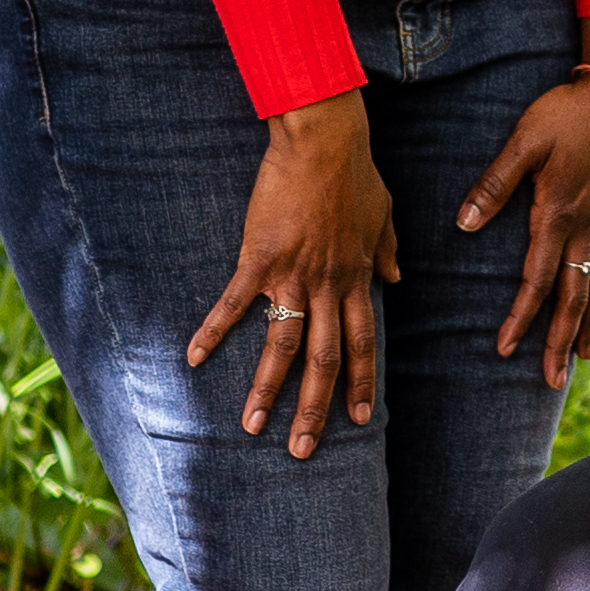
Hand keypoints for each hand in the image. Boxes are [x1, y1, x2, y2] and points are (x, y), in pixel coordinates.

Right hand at [193, 96, 397, 456]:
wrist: (324, 140)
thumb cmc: (355, 171)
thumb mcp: (384, 214)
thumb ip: (388, 251)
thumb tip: (397, 279)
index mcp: (356, 277)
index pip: (363, 342)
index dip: (360, 381)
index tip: (358, 418)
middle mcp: (328, 285)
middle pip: (324, 359)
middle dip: (314, 409)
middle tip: (303, 450)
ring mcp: (294, 275)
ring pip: (282, 346)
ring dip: (266, 391)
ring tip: (251, 427)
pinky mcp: (259, 259)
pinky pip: (235, 304)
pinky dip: (213, 332)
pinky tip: (192, 358)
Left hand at [458, 27, 589, 383]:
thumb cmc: (566, 112)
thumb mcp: (524, 141)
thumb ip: (494, 185)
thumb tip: (463, 225)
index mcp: (558, 214)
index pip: (536, 280)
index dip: (519, 318)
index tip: (502, 349)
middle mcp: (585, 227)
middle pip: (573, 297)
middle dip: (560, 342)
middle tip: (551, 382)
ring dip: (586, 325)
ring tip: (579, 358)